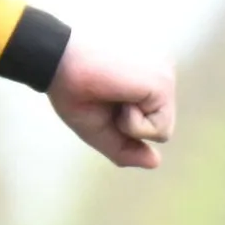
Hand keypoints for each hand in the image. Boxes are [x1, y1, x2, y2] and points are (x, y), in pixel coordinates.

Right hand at [47, 31, 176, 169]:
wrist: (58, 62)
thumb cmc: (75, 91)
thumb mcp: (101, 128)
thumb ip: (127, 148)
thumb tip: (156, 162)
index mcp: (151, 80)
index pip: (151, 122)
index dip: (122, 124)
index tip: (102, 98)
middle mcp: (163, 75)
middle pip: (159, 128)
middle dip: (128, 126)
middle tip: (106, 98)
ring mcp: (167, 78)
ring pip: (162, 132)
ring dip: (130, 124)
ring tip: (113, 95)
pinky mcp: (164, 84)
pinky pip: (159, 130)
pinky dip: (133, 123)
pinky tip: (120, 97)